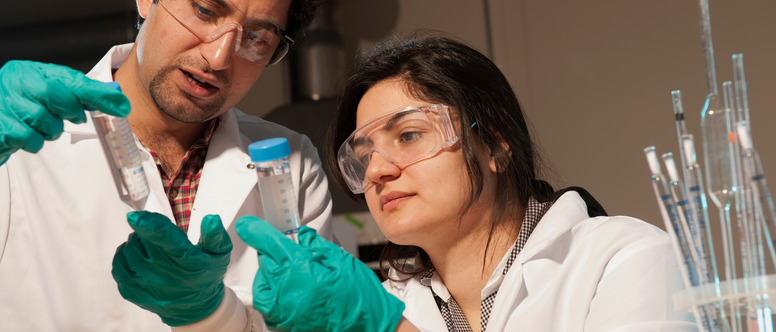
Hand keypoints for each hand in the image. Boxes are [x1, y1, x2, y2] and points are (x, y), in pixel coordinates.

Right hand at [0, 60, 128, 164]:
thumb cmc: (24, 107)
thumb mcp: (50, 93)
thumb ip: (80, 92)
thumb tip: (116, 95)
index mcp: (31, 71)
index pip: (70, 79)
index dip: (97, 93)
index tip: (121, 106)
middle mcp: (14, 81)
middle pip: (53, 93)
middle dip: (70, 110)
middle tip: (75, 118)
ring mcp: (3, 102)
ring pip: (42, 119)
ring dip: (51, 129)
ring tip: (45, 127)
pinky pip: (29, 138)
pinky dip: (35, 142)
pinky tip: (29, 136)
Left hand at [112, 211, 231, 325]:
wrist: (196, 308)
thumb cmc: (206, 275)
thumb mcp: (219, 255)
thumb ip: (215, 236)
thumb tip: (211, 218)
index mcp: (186, 260)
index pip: (163, 237)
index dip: (147, 224)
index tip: (134, 216)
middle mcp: (163, 273)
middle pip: (141, 240)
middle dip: (145, 229)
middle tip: (155, 233)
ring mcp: (146, 284)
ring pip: (128, 251)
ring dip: (135, 242)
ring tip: (147, 244)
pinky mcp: (133, 292)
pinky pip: (118, 266)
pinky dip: (123, 256)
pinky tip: (136, 256)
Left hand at [235, 216, 404, 331]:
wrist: (367, 328)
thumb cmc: (359, 297)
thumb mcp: (341, 261)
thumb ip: (316, 245)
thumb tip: (300, 235)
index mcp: (299, 269)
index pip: (268, 243)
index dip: (254, 230)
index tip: (246, 225)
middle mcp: (284, 291)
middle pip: (265, 261)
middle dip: (276, 253)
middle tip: (299, 256)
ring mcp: (281, 311)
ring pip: (262, 282)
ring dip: (272, 274)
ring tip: (296, 276)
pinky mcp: (282, 325)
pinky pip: (267, 303)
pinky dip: (273, 294)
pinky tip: (292, 291)